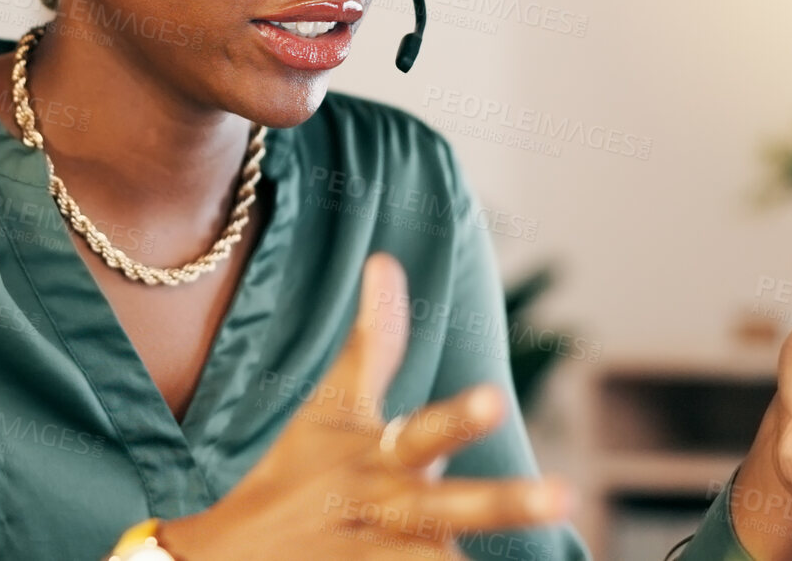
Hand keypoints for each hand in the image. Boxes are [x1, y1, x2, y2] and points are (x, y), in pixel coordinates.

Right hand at [153, 253, 572, 559]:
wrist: (230, 553)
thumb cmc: (294, 468)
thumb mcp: (330, 409)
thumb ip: (371, 343)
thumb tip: (386, 260)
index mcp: (375, 455)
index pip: (417, 430)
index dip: (456, 417)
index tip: (494, 400)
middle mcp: (381, 506)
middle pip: (446, 506)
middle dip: (503, 502)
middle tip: (560, 495)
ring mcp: (372, 554)